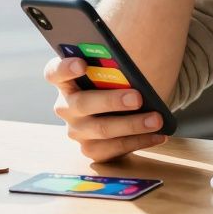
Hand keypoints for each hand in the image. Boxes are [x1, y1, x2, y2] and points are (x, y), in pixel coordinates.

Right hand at [43, 56, 168, 161]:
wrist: (119, 110)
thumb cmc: (114, 83)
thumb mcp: (111, 72)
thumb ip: (113, 67)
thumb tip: (131, 67)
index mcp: (65, 81)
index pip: (54, 73)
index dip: (65, 68)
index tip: (82, 64)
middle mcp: (66, 106)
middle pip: (83, 103)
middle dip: (112, 101)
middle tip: (138, 98)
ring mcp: (76, 131)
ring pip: (102, 129)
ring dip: (132, 125)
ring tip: (156, 119)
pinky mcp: (91, 149)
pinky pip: (113, 148)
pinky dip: (139, 141)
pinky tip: (158, 135)